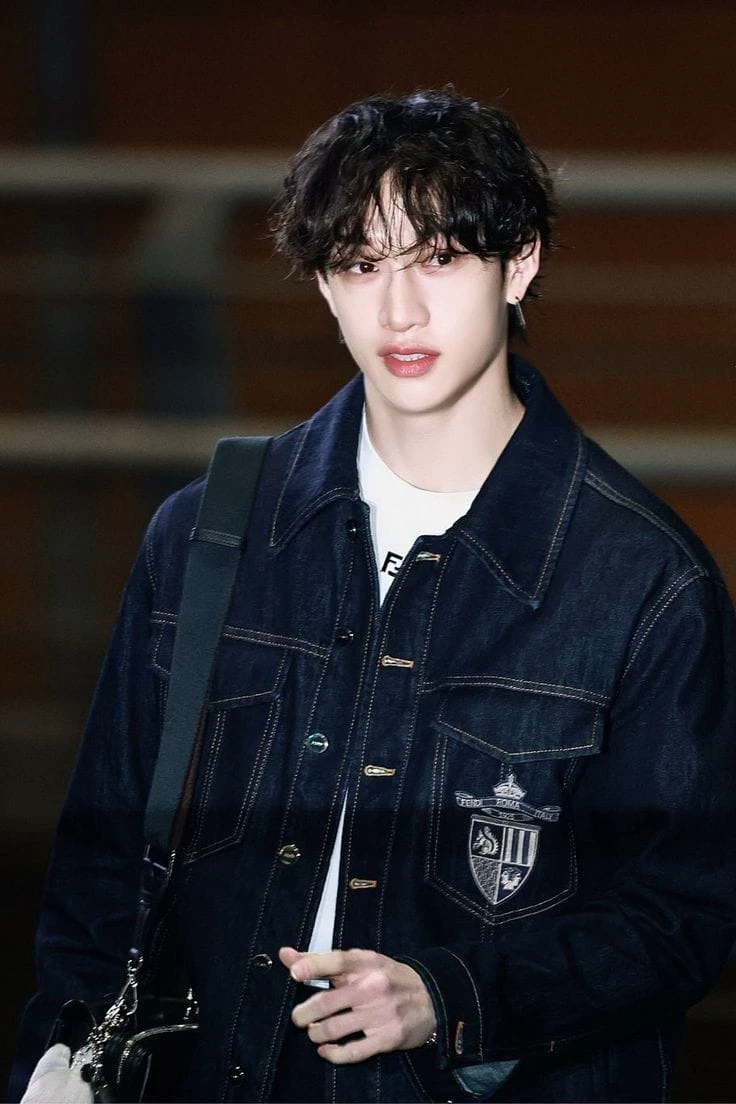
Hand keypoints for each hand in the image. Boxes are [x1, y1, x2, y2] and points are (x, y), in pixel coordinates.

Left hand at [279, 946, 435, 1064]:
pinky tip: (325, 1050)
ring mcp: (379, 1013)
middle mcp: (372, 986)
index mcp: (365, 963)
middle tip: (298, 1017)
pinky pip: (353, 1051)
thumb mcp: (360, 962)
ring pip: (334, 1028)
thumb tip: (284, 955)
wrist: (431, 997)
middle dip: (304, 1013)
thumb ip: (320, 960)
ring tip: (313, 1031)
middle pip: (327, 1002)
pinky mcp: (386, 1038)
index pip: (335, 961)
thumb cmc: (387, 978)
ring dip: (316, 1033)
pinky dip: (333, 1054)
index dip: (311, 966)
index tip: (294, 973)